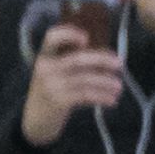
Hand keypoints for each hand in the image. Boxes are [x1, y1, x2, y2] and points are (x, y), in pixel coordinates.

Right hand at [19, 25, 124, 146]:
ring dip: (106, 82)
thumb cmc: (50, 91)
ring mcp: (51, 85)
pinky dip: (101, 97)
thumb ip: (72, 62)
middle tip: (120, 64)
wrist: (35, 120)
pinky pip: (86, 95)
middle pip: (78, 58)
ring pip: (86, 79)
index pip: (52, 37)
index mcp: (44, 56)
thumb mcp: (54, 72)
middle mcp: (46, 68)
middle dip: (102, 60)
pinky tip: (112, 100)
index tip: (87, 38)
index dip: (69, 33)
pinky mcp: (58, 100)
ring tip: (119, 87)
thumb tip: (106, 57)